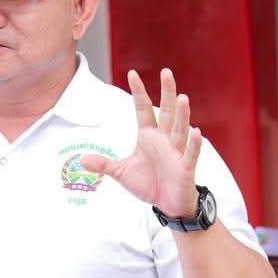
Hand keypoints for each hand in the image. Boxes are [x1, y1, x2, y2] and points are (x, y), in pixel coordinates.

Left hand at [81, 69, 201, 216]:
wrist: (168, 205)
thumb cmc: (149, 184)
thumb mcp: (121, 173)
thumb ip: (104, 164)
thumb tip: (81, 160)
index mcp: (148, 136)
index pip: (143, 109)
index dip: (138, 92)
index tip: (132, 73)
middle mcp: (164, 140)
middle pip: (166, 112)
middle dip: (166, 92)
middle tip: (166, 72)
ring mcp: (176, 152)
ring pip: (180, 130)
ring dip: (182, 115)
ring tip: (182, 98)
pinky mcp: (185, 167)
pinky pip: (190, 154)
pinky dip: (193, 144)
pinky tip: (196, 131)